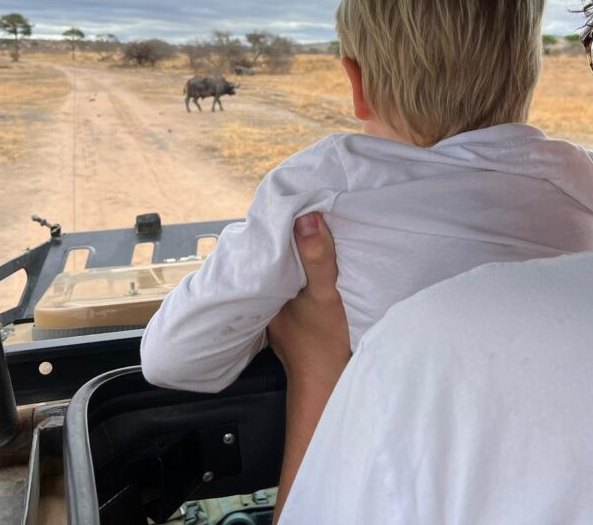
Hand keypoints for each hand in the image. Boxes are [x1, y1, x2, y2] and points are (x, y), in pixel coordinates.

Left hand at [268, 213, 350, 386]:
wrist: (328, 389)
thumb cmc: (322, 345)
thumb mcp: (323, 295)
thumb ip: (316, 259)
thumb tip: (306, 218)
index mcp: (263, 287)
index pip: (264, 245)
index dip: (277, 223)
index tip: (293, 203)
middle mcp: (265, 296)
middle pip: (274, 256)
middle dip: (287, 236)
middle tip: (305, 211)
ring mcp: (279, 309)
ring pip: (283, 271)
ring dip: (297, 255)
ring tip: (312, 232)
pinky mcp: (294, 318)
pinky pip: (294, 285)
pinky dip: (304, 273)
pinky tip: (316, 268)